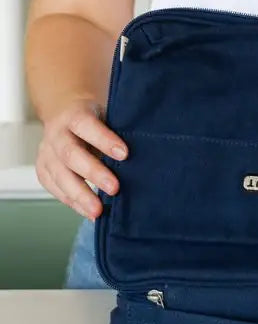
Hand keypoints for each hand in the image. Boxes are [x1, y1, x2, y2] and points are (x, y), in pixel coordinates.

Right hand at [36, 99, 127, 218]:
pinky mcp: (44, 169)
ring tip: (98, 211)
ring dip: (80, 195)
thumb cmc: (95, 116)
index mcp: (74, 114)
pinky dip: (72, 202)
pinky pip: (55, 188)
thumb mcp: (107, 111)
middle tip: (115, 188)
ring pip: (59, 175)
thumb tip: (147, 147)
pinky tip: (88, 212)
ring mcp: (47, 153)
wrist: (65, 114)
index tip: (124, 154)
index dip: (104, 140)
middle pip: (71, 154)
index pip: (86, 126)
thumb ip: (121, 126)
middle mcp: (57, 134)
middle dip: (93, 173)